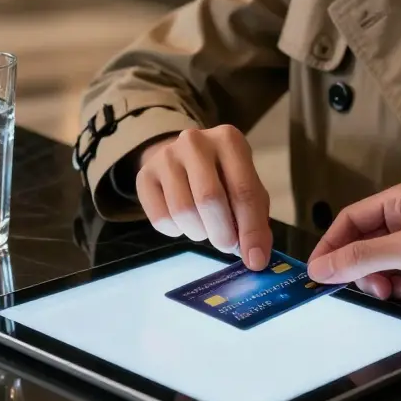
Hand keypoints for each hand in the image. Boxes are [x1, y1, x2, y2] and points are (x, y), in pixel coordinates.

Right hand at [136, 126, 272, 269]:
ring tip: (205, 228)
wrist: (182, 159)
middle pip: (209, 199)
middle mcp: (195, 142)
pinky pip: (160, 218)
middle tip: (226, 246)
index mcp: (229, 140)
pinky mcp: (144, 175)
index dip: (251, 230)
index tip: (255, 260)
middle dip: (222, 233)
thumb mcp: (246, 189)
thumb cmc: (222, 177)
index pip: (244, 190)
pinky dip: (176, 232)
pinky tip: (184, 222)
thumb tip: (256, 257)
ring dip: (199, 233)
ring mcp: (166, 156)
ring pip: (183, 211)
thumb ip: (255, 219)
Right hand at [308, 180, 400, 329]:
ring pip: (379, 265)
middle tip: (371, 289)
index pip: (350, 218)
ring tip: (395, 292)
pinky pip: (398, 279)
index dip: (330, 245)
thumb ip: (361, 257)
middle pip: (362, 243)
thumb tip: (319, 268)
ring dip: (379, 282)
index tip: (315, 274)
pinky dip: (397, 290)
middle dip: (360, 268)